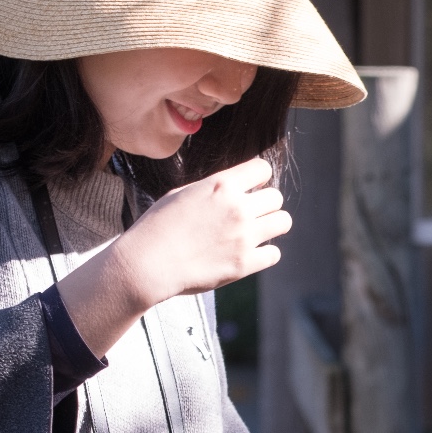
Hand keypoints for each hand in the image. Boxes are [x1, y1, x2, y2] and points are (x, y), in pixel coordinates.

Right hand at [56, 155, 290, 356]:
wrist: (147, 263)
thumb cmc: (158, 226)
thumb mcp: (182, 194)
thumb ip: (213, 189)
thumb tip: (235, 188)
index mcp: (221, 185)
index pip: (262, 168)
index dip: (258, 178)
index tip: (250, 189)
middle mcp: (237, 208)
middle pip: (276, 197)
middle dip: (265, 204)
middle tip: (249, 215)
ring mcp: (244, 236)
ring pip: (283, 222)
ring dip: (271, 225)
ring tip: (254, 232)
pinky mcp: (245, 264)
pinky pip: (274, 253)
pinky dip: (264, 253)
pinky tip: (249, 254)